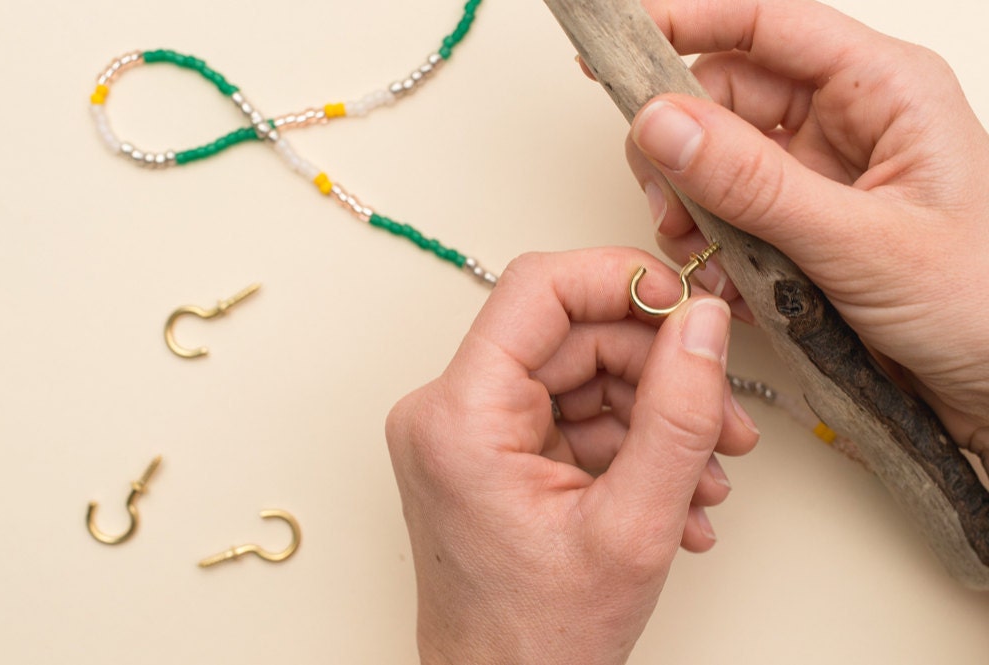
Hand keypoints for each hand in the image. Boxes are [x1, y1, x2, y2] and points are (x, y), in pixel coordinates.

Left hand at [386, 248, 758, 663]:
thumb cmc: (540, 642)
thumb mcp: (633, 527)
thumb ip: (677, 414)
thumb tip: (704, 323)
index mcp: (459, 417)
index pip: (538, 288)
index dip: (623, 281)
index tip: (689, 306)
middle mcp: (449, 413)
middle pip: (572, 337)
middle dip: (660, 373)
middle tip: (725, 419)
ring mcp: (468, 434)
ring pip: (580, 377)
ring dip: (655, 418)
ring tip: (708, 478)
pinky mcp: (492, 454)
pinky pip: (570, 417)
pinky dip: (629, 446)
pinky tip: (676, 496)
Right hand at [627, 0, 988, 459]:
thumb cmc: (981, 307)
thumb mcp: (862, 242)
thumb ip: (756, 184)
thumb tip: (664, 124)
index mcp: (885, 92)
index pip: (769, 25)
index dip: (688, 22)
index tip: (620, 42)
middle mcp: (846, 124)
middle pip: (724, 96)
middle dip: (681, 147)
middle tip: (669, 200)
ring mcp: (818, 177)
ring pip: (714, 159)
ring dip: (691, 206)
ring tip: (703, 252)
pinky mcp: (799, 226)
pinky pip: (726, 214)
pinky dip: (709, 246)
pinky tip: (726, 281)